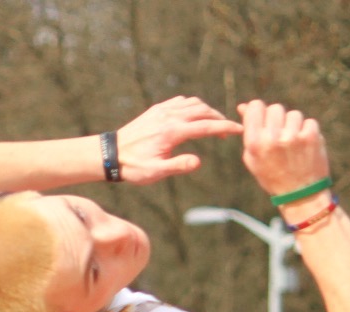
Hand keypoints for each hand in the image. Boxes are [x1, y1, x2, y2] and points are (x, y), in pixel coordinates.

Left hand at [114, 96, 241, 185]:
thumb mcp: (156, 172)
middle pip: (203, 111)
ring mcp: (162, 110)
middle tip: (228, 130)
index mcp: (172, 132)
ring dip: (207, 111)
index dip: (225, 128)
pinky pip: (180, 101)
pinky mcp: (156, 110)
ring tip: (214, 123)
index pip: (206, 126)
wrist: (111, 154)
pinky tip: (195, 114)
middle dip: (219, 118)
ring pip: (193, 103)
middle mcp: (169, 116)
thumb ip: (178, 166)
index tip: (239, 130)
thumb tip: (198, 161)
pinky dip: (193, 105)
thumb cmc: (133, 167)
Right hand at [237, 100, 331, 201]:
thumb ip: (248, 131)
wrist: (302, 196)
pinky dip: (307, 132)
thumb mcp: (254, 158)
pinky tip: (305, 147)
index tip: (264, 120)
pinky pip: (309, 122)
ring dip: (294, 126)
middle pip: (275, 108)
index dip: (260, 111)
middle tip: (280, 136)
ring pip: (293, 114)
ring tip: (293, 144)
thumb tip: (243, 106)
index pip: (256, 106)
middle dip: (277, 119)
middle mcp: (272, 138)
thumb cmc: (274, 176)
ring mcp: (293, 136)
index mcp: (255, 143)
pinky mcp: (311, 137)